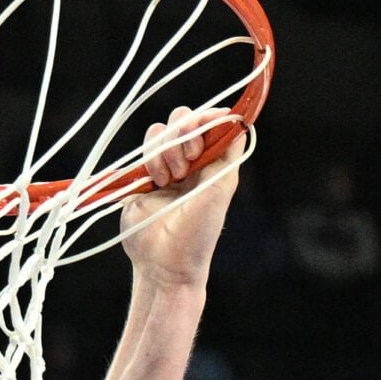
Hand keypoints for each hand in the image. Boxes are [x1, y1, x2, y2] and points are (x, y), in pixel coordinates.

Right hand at [121, 104, 240, 290]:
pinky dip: (149, 160)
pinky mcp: (142, 176)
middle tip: (186, 165)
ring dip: (164, 152)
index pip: (210, 120)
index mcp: (213, 160)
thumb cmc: (199, 231)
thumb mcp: (222, 188)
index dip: (204, 120)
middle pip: (183, 119)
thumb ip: (230, 152)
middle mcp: (190, 159)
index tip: (200, 142)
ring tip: (168, 180)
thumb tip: (238, 117)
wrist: (166, 262)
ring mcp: (165, 166)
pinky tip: (156, 183)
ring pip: (160, 132)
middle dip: (182, 136)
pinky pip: (143, 150)